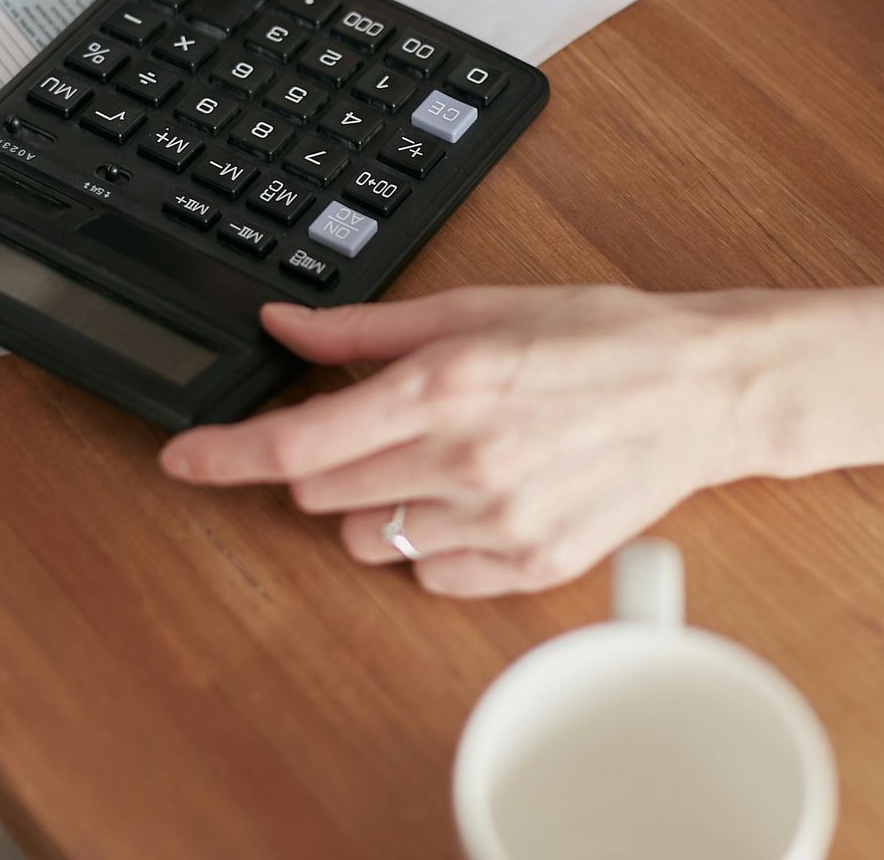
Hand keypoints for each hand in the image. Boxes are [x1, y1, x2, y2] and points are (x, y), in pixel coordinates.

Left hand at [160, 286, 770, 596]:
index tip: (182, 458)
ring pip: (370, 539)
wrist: (701, 393)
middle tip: (378, 425)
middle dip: (323, 461)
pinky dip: (436, 540)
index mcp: (442, 386)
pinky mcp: (528, 568)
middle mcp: (461, 461)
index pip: (295, 443)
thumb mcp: (476, 307)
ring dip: (377, 504)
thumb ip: (365, 329)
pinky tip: (483, 496)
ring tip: (441, 460)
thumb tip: (283, 327)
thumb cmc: (598, 339)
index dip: (223, 454)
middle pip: (320, 494)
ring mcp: (497, 524)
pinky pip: (432, 575)